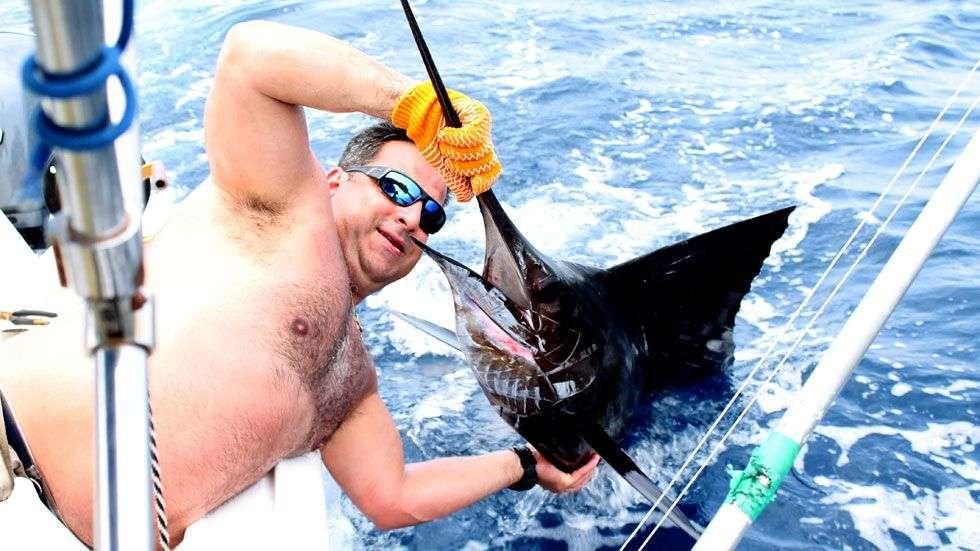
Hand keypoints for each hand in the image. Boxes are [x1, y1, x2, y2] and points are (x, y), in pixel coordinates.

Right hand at [391, 82, 501, 201]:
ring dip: (456, 152)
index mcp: (479, 154)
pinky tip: (445, 134)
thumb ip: (456, 181)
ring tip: (443, 143)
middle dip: (464, 167)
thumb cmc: (430, 140)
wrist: (417, 116)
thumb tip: (466, 197)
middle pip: (486, 163)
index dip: (486, 181)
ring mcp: (483, 126)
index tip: (475, 186)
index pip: (493, 171)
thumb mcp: (443, 165)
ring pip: (480, 150)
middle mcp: (484, 140)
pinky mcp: (478, 113)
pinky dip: (456, 138)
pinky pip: (474, 135)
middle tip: (448, 159)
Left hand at [532, 447, 599, 493]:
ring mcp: (563, 486)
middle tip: (595, 458)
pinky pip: (581, 473)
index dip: (584, 469)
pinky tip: (593, 459)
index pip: (575, 478)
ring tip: (596, 458)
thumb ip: (556, 454)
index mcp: (556, 480)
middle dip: (590, 469)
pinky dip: (589, 466)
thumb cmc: (532, 458)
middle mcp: (561, 486)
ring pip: (583, 477)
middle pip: (582, 479)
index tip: (590, 459)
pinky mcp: (565, 482)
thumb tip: (561, 441)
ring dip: (591, 467)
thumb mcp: (548, 456)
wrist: (524, 463)